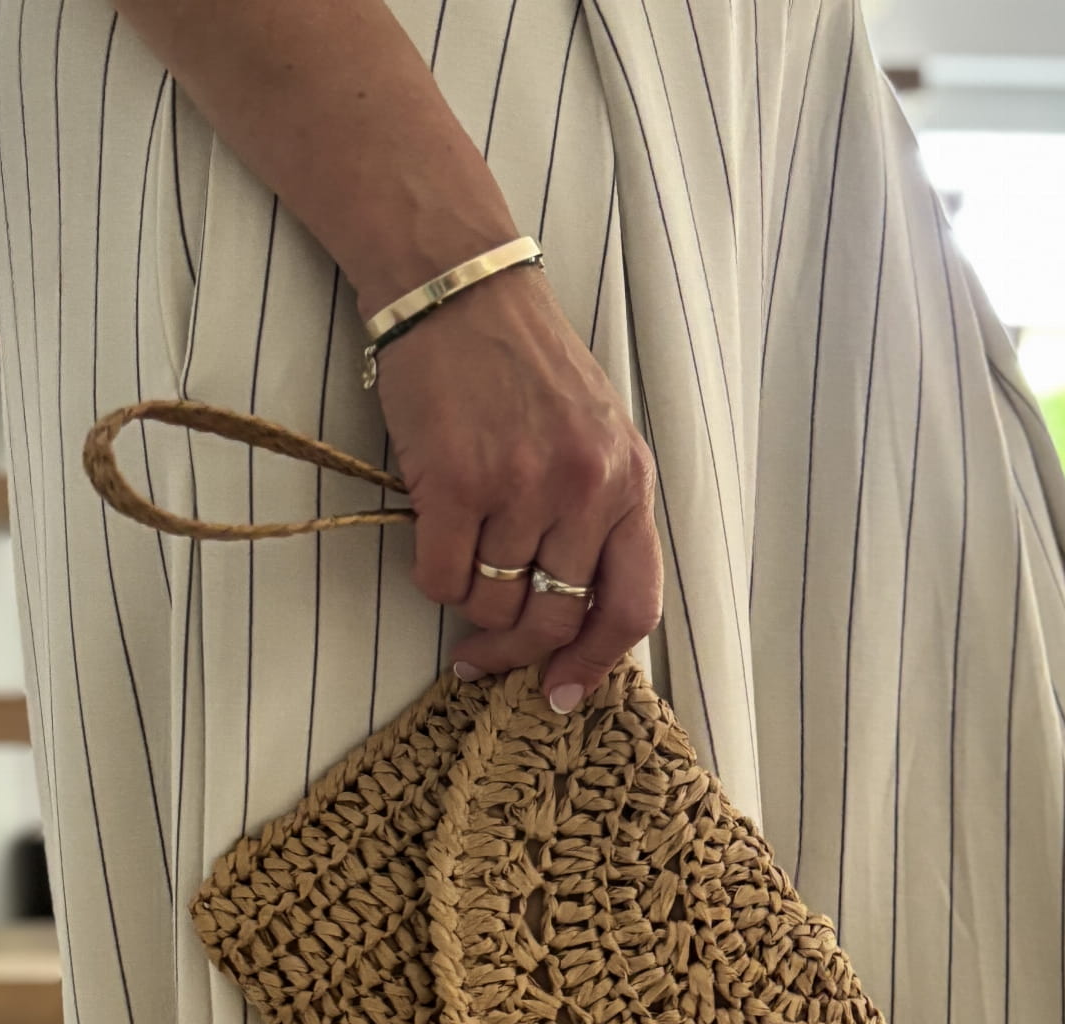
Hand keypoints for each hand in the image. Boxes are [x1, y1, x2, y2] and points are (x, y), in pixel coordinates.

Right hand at [372, 264, 662, 709]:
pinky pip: (441, 578)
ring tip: (459, 568)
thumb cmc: (525, 367)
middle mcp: (584, 489)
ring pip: (493, 604)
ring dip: (470, 607)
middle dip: (514, 653)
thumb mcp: (598, 438)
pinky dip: (432, 579)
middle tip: (480, 657)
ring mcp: (521, 484)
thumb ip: (600, 521)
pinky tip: (432, 546)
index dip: (596, 664)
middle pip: (554, 621)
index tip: (562, 693)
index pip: (632, 608)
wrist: (460, 289)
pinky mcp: (456, 479)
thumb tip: (576, 625)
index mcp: (629, 484)